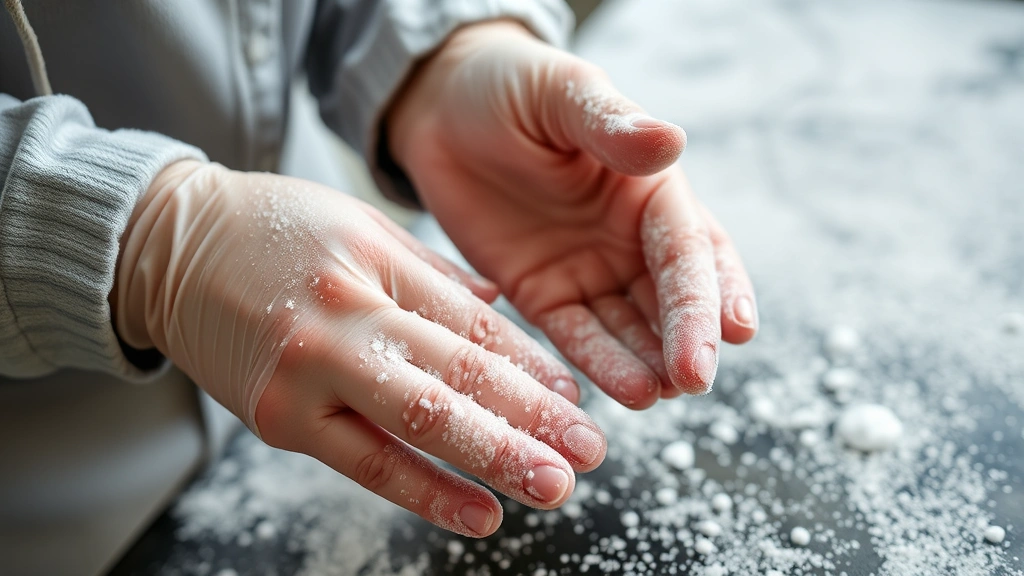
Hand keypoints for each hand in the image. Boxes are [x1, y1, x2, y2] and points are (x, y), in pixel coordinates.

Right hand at [113, 161, 606, 536]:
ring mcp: (309, 372)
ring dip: (494, 460)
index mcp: (375, 263)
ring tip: (553, 486)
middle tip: (590, 451)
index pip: (474, 324)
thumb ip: (435, 273)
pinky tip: (478, 513)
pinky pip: (364, 463)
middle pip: (458, 376)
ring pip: (419, 424)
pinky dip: (426, 492)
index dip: (532, 365)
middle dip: (532, 418)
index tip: (577, 396)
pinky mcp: (279, 418)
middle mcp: (346, 317)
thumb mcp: (361, 225)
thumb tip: (502, 310)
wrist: (166, 248)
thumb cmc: (271, 229)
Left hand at [388, 22, 757, 407]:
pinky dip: (598, 365)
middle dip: (685, 339)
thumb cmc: (512, 86)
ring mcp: (588, 270)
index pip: (689, 248)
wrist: (442, 108)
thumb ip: (611, 125)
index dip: (709, 291)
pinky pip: (575, 336)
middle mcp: (628, 237)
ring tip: (657, 394)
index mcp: (649, 188)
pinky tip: (622, 394)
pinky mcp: (543, 293)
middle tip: (693, 380)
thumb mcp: (561, 94)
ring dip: (647, 362)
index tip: (734, 334)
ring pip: (628, 328)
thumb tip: (671, 142)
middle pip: (669, 298)